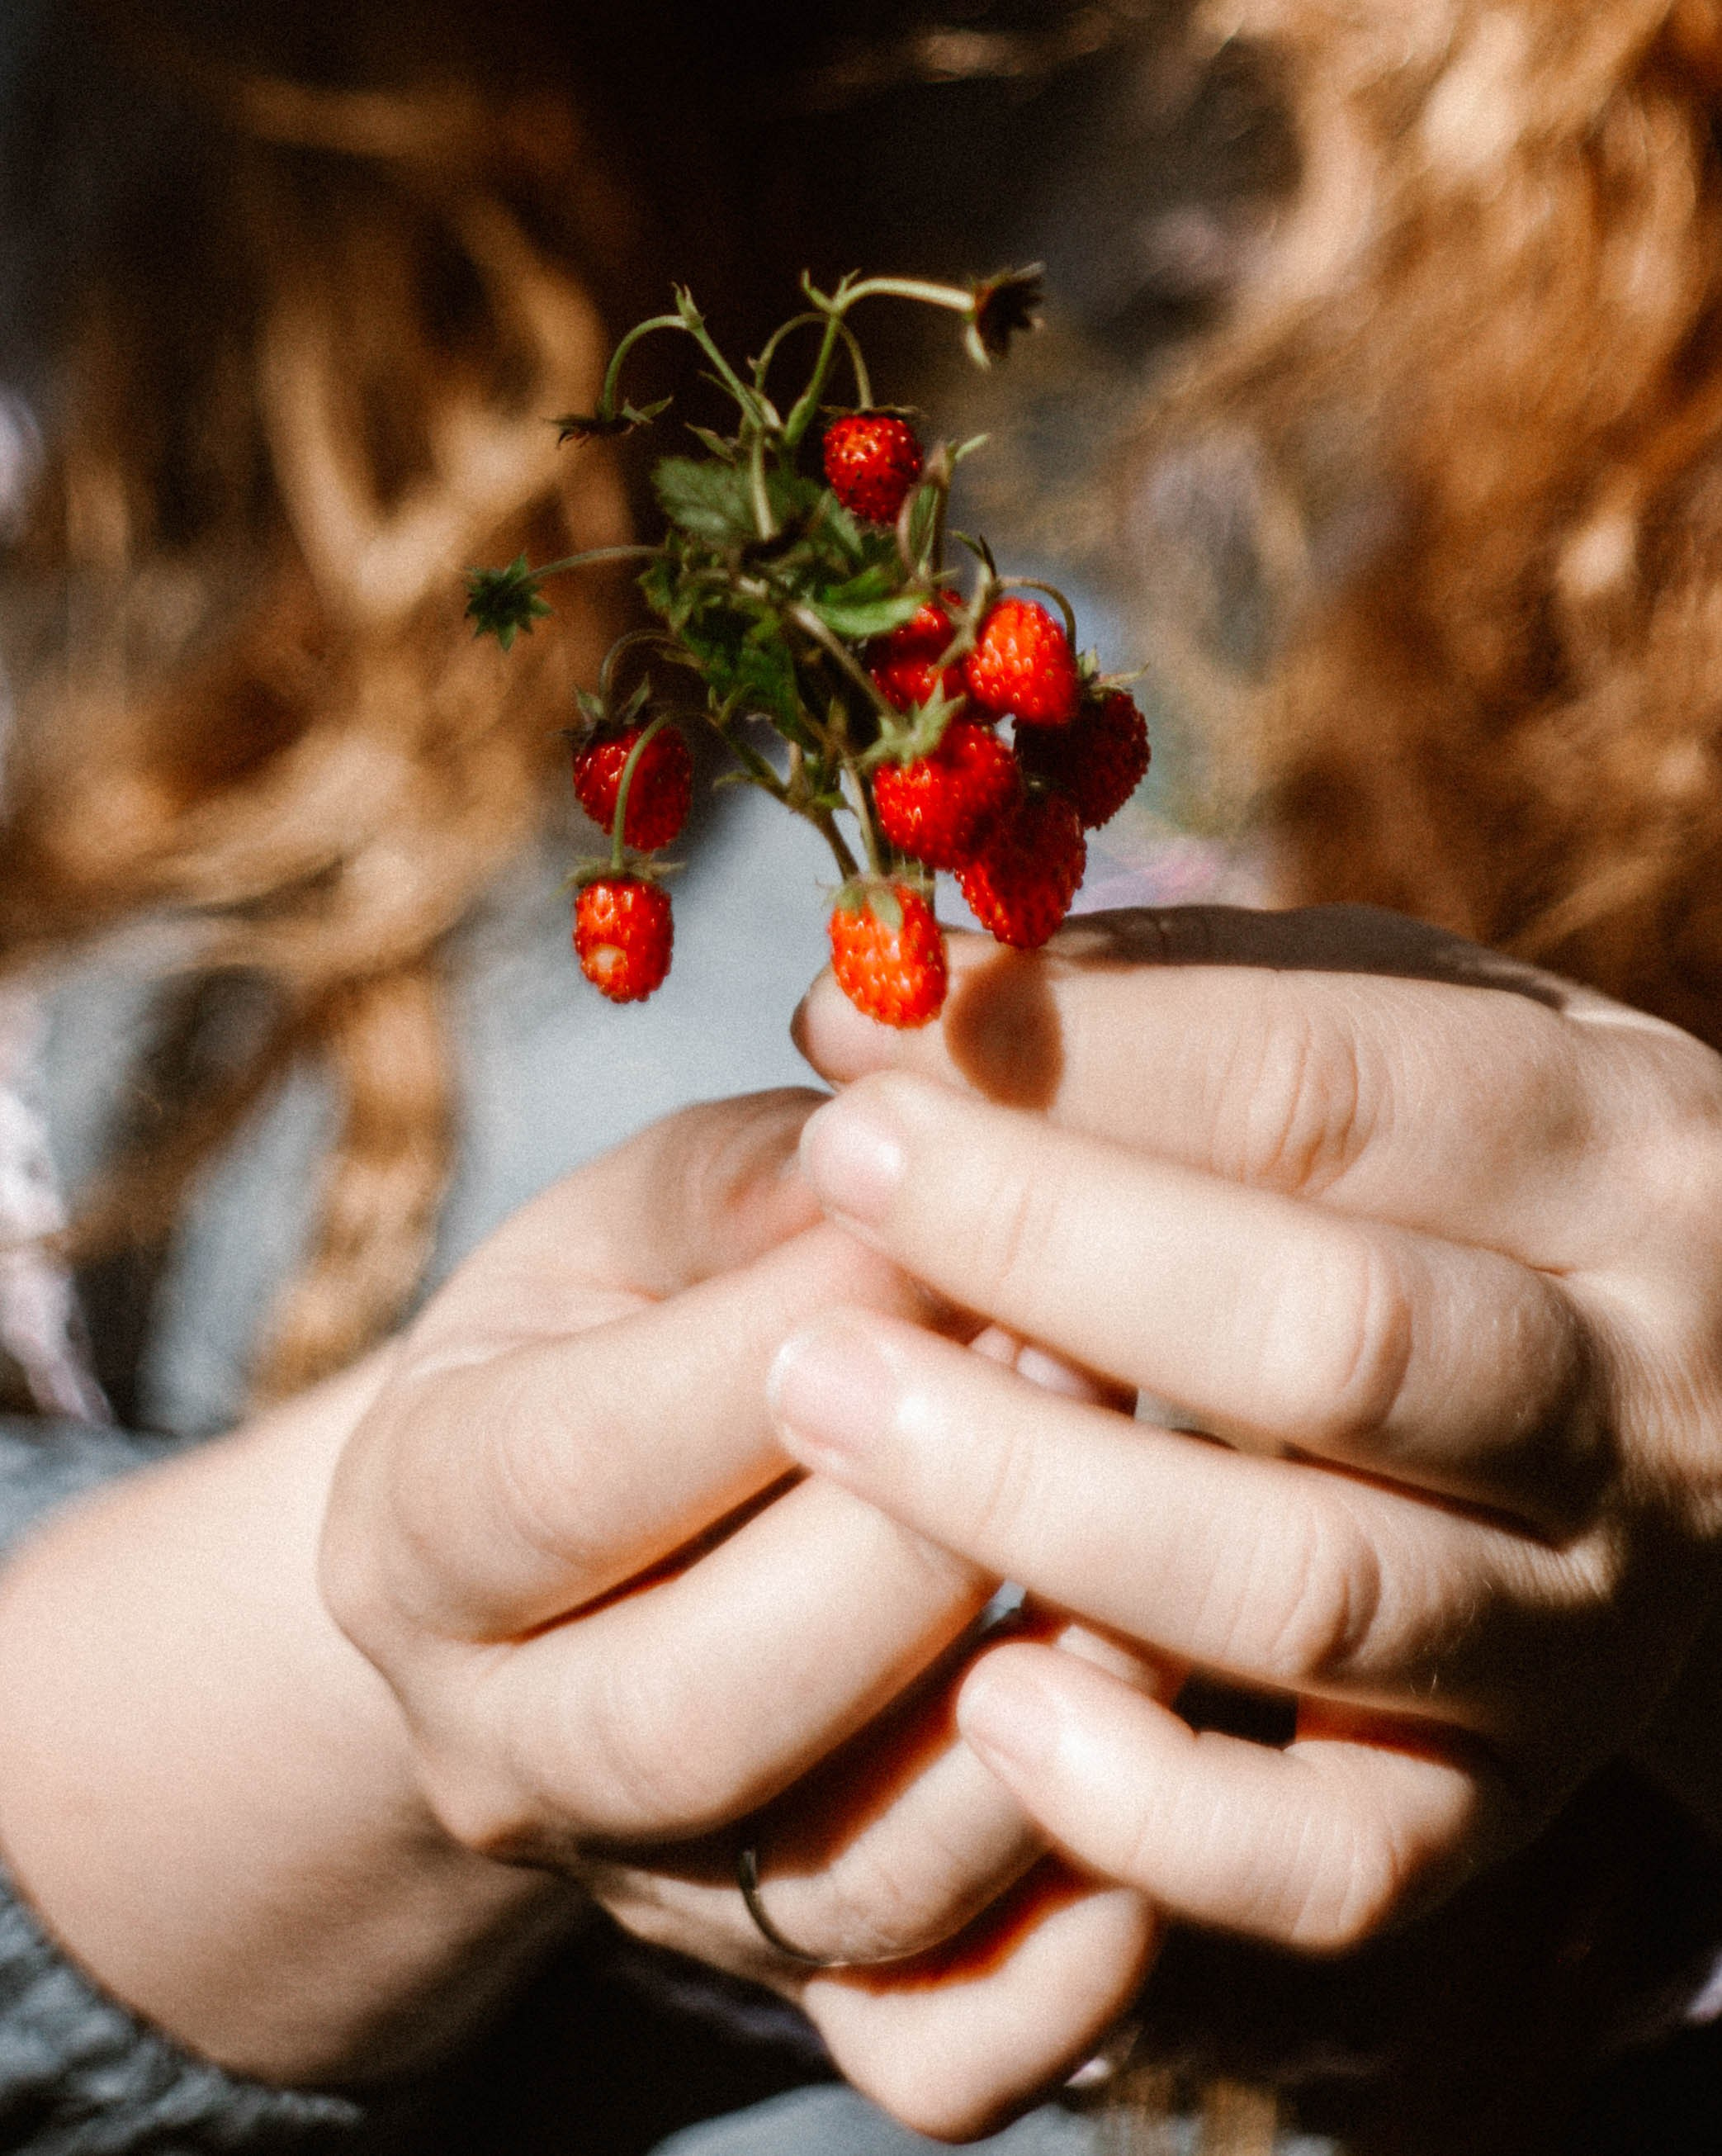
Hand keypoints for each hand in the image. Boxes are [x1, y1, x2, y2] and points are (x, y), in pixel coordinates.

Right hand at [324, 1087, 1155, 2131]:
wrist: (584, 1549)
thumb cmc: (634, 1320)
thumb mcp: (644, 1211)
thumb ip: (759, 1182)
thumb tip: (910, 1150)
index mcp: (418, 1524)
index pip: (580, 1465)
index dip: (788, 1343)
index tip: (961, 1232)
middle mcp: (504, 1745)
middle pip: (695, 1712)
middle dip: (915, 1540)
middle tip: (1084, 1366)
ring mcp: (656, 1896)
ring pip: (841, 1885)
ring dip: (1036, 1708)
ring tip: (1171, 1533)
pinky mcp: (798, 1992)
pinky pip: (938, 2050)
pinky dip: (1073, 1951)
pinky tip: (1166, 1767)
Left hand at [773, 905, 1721, 1957]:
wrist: (1702, 1417)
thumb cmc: (1458, 1177)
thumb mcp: (1386, 1032)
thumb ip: (1164, 1008)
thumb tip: (873, 1007)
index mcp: (1606, 1147)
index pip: (1331, 1088)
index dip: (1081, 1063)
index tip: (863, 1045)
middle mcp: (1633, 1394)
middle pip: (1336, 1333)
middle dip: (1052, 1248)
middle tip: (832, 1176)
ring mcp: (1583, 1621)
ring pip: (1315, 1590)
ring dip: (1044, 1499)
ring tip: (827, 1401)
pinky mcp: (1508, 1803)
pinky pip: (1341, 1861)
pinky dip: (1154, 1809)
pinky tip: (984, 1706)